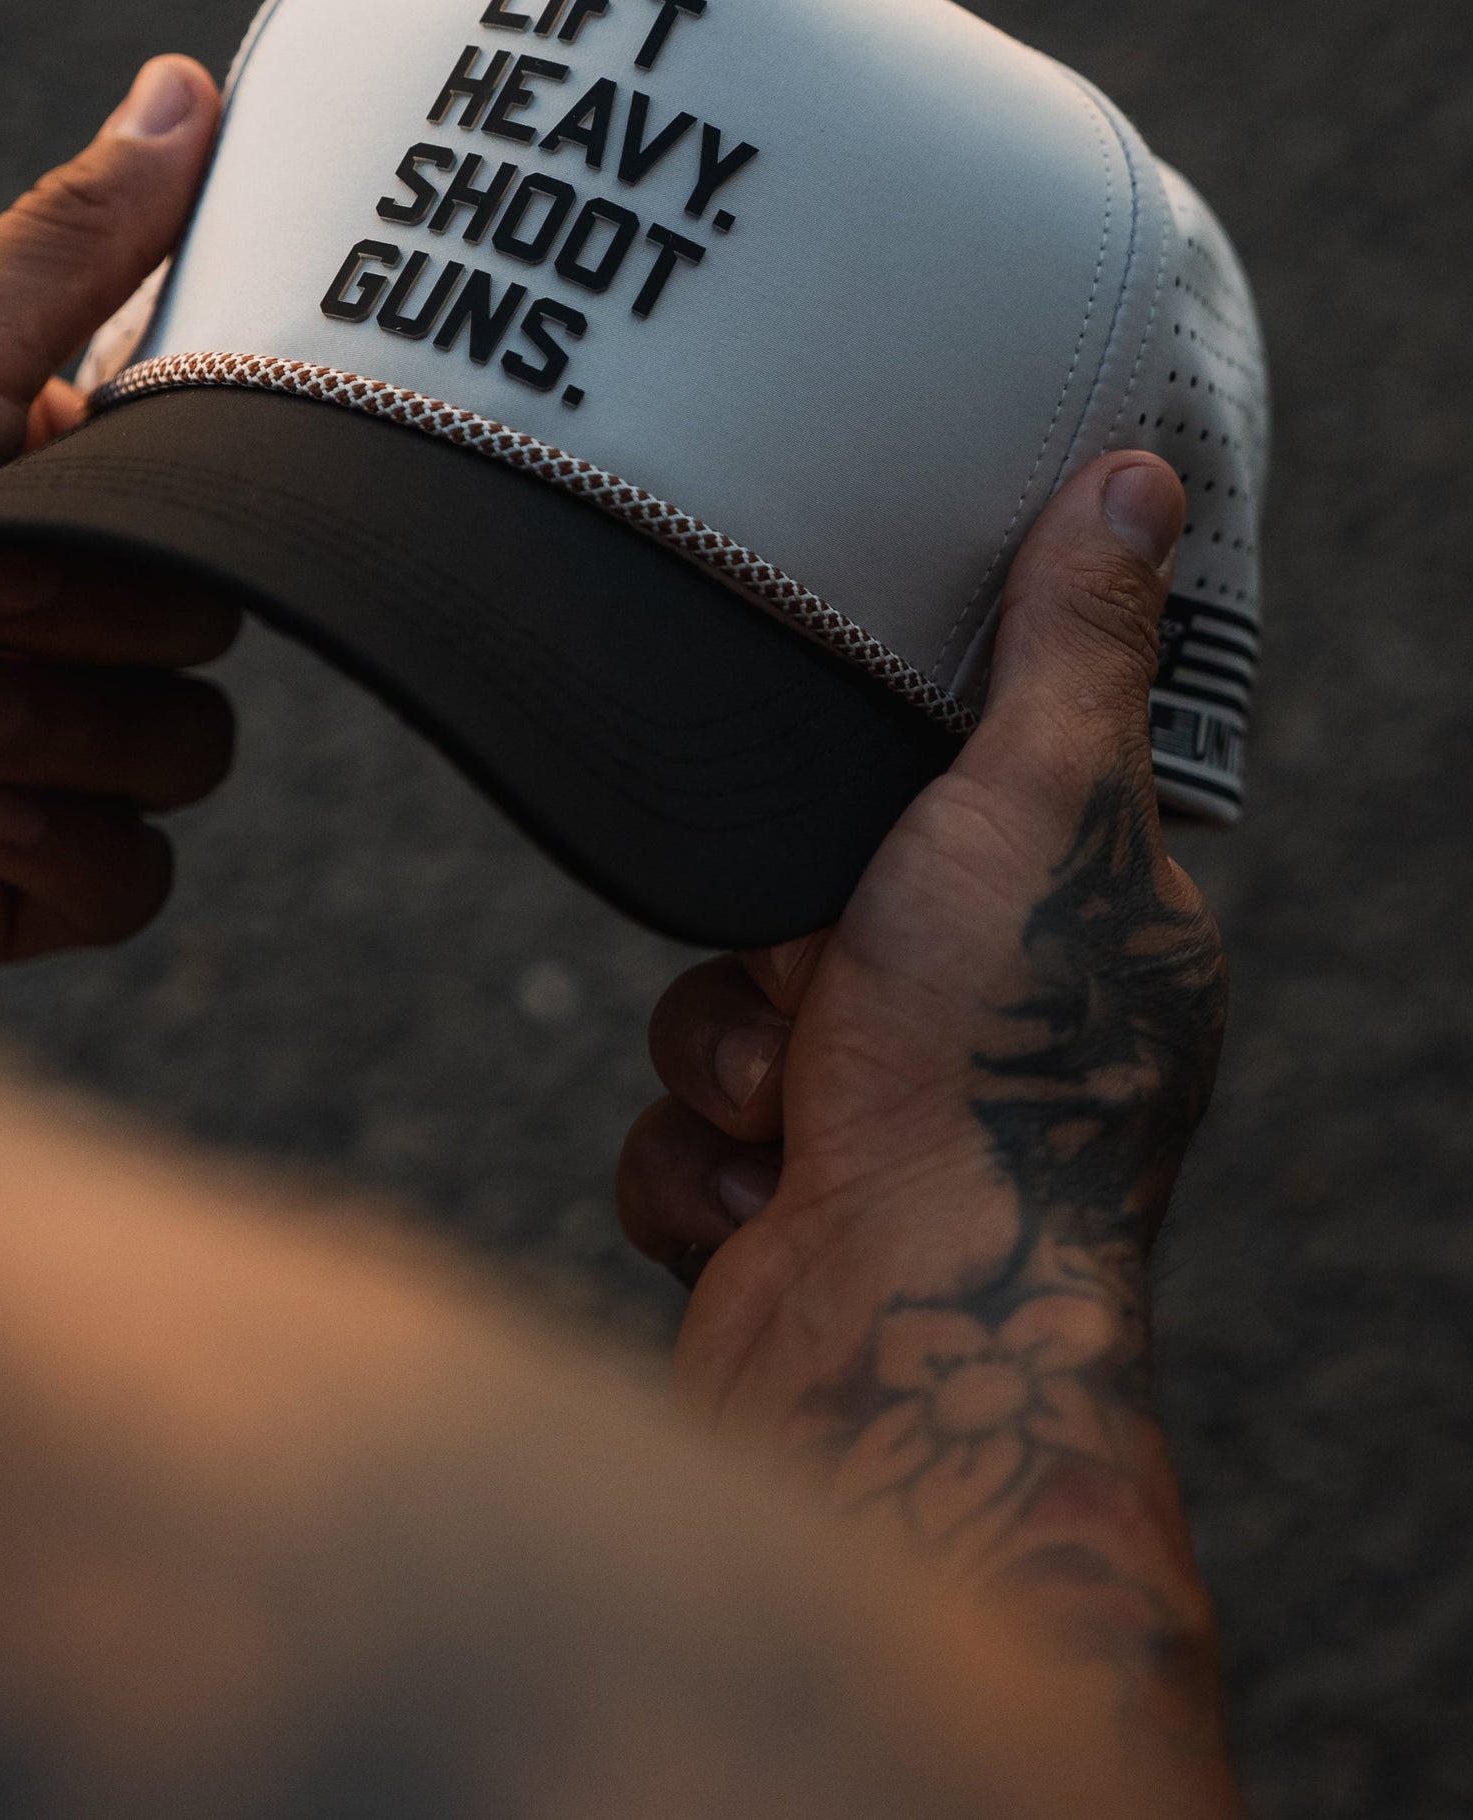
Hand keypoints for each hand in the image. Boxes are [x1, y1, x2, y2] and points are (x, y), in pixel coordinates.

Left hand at [0, 57, 238, 981]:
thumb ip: (68, 248)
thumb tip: (184, 85)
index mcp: (10, 482)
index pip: (193, 478)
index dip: (168, 493)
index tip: (79, 479)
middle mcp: (26, 608)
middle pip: (205, 615)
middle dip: (96, 621)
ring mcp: (24, 743)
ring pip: (184, 745)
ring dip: (68, 735)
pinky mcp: (6, 874)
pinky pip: (134, 872)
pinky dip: (61, 847)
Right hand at [617, 455, 1235, 1778]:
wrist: (888, 1350)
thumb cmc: (985, 1080)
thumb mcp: (1037, 808)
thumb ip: (1069, 644)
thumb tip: (1138, 469)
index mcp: (1079, 942)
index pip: (959, 806)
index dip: (886, 796)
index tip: (859, 806)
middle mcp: (993, 1044)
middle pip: (812, 905)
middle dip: (782, 943)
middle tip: (824, 976)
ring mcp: (890, 1142)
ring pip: (724, 1014)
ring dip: (731, 1055)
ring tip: (798, 1111)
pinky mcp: (787, 1225)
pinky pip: (682, 1132)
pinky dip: (701, 1162)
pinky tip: (764, 1203)